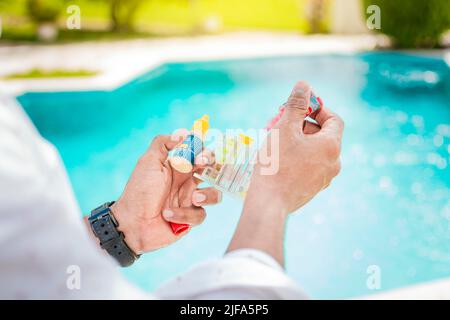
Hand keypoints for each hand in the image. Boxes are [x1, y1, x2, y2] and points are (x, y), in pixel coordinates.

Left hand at [110, 133, 221, 253]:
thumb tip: (183, 132)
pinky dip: (184, 214)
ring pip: (214, 195)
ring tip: (194, 198)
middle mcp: (187, 183)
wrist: (132, 223)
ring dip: (208, 195)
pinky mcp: (190, 219)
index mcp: (178, 168)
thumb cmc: (139, 191)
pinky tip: (168, 214)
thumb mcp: (148, 162)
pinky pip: (200, 215)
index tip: (201, 154)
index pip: (200, 155)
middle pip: (213, 172)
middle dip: (214, 168)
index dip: (205, 152)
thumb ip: (163, 143)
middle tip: (202, 167)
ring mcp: (190, 201)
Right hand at [248, 81, 343, 215]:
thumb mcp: (284, 128)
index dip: (318, 109)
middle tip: (281, 123)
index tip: (300, 107)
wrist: (269, 203)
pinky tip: (278, 158)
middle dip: (303, 125)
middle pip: (323, 135)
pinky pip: (309, 166)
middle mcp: (333, 164)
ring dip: (298, 141)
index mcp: (331, 147)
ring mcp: (324, 179)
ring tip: (276, 140)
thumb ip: (296, 105)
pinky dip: (298, 157)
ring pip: (315, 151)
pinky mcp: (312, 189)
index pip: (334, 119)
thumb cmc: (276, 164)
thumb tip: (304, 85)